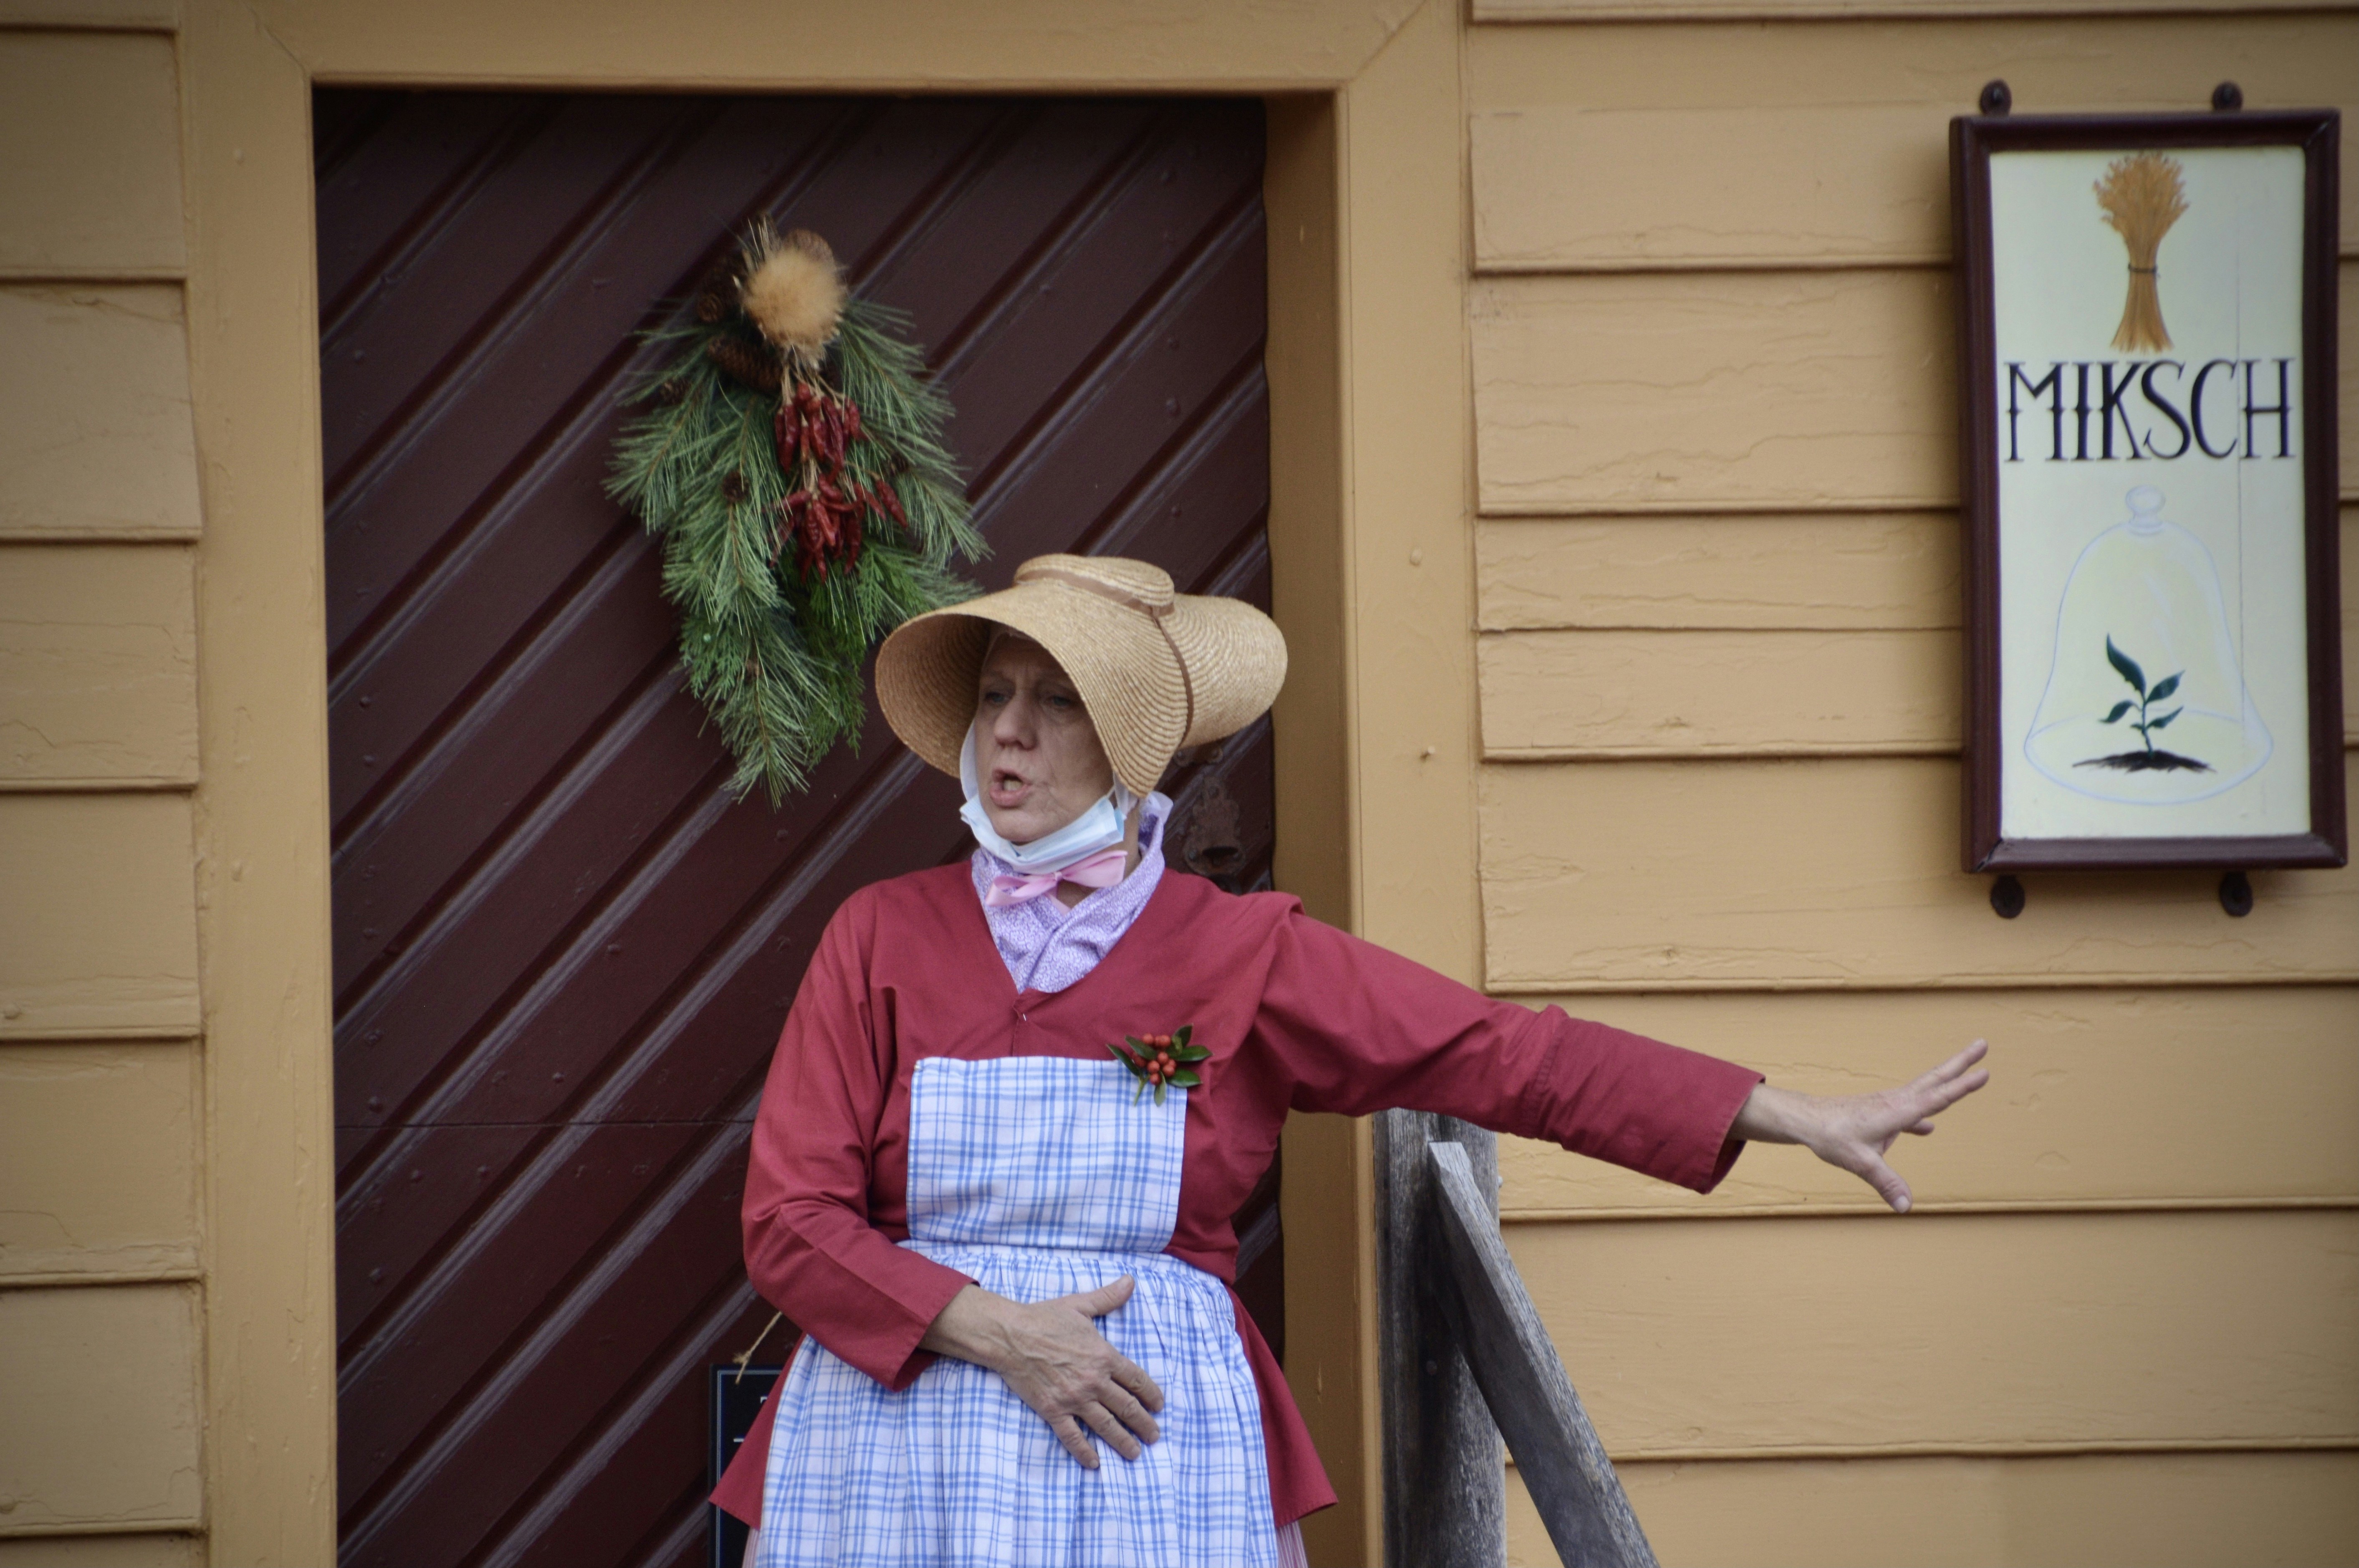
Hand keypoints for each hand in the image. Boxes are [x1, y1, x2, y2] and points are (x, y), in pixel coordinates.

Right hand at [918, 1276, 1164, 1467]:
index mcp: (1103, 1356)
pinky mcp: (1053, 1410)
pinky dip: (1084, 1451)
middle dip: (1144, 1424)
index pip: (1136, 1380)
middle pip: (1127, 1407)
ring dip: (1123, 1441)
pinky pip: (1072, 1436)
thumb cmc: (1044, 1318)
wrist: (1010, 1335)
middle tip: (1154, 1436)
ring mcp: (1074, 1398)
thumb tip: (1130, 1281)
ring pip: (1105, 1425)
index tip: (1159, 1407)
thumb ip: (1108, 1297)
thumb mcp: (1080, 1305)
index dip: (1151, 1395)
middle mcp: (1093, 1381)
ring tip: (1135, 1454)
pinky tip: (1094, 1464)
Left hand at [1730, 1040, 1989, 1212]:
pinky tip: (1929, 1128)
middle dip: (1961, 1062)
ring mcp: (1890, 1104)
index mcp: (1897, 1111)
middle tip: (1983, 1043)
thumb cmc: (1831, 1137)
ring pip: (1925, 1088)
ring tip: (1968, 1070)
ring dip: (1947, 1078)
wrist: (1807, 1120)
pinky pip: (1911, 1108)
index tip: (1985, 1072)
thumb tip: (1905, 1206)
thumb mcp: (1860, 1163)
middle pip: (1936, 1079)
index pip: (1937, 1098)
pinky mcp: (1882, 1111)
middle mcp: (1897, 1102)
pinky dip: (1924, 1113)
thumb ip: (1886, 1183)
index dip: (1962, 1087)